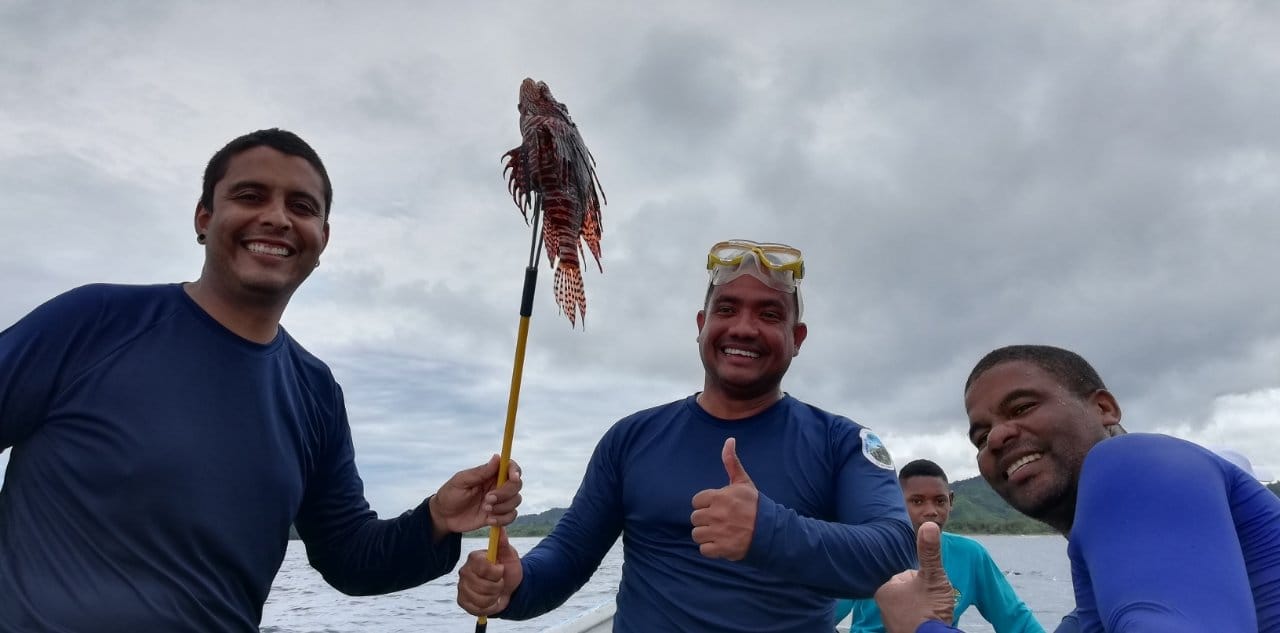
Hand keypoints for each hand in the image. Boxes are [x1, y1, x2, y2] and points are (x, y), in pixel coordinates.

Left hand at [430, 455, 522, 539]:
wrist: (444, 517)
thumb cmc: (450, 495)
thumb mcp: (461, 481)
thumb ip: (480, 472)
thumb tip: (497, 457)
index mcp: (490, 474)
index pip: (510, 467)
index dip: (515, 471)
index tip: (513, 478)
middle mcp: (497, 486)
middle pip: (516, 485)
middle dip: (505, 493)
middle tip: (488, 499)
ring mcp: (499, 501)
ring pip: (515, 501)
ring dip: (502, 507)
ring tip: (485, 509)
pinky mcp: (498, 515)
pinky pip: (511, 516)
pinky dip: (502, 519)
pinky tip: (488, 520)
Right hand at [456, 529, 522, 615]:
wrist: (510, 587)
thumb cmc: (509, 569)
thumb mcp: (510, 555)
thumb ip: (503, 543)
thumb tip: (500, 527)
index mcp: (474, 558)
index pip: (482, 567)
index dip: (496, 572)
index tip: (501, 570)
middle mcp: (464, 571)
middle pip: (481, 585)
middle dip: (497, 586)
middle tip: (500, 582)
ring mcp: (462, 587)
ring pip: (480, 598)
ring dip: (494, 596)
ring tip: (496, 591)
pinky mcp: (462, 601)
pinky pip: (476, 609)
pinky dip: (489, 607)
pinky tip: (491, 600)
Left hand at [690, 437, 757, 560]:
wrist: (772, 531)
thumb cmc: (756, 505)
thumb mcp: (744, 482)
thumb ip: (732, 462)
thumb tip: (729, 440)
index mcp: (719, 497)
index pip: (696, 501)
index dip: (706, 504)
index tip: (718, 507)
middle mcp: (716, 514)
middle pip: (695, 518)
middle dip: (706, 520)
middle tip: (721, 520)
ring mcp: (718, 532)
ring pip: (697, 534)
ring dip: (706, 535)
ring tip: (720, 532)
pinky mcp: (721, 548)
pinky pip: (704, 549)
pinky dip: (711, 548)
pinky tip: (722, 543)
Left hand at [874, 521, 955, 632]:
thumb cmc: (929, 610)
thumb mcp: (933, 577)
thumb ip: (930, 553)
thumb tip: (929, 523)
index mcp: (884, 589)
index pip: (909, 575)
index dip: (925, 582)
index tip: (928, 594)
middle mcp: (882, 606)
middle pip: (911, 590)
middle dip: (925, 596)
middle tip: (931, 606)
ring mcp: (890, 621)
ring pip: (914, 605)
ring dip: (924, 608)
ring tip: (930, 616)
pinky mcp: (899, 631)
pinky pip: (913, 619)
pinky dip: (922, 620)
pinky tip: (928, 624)